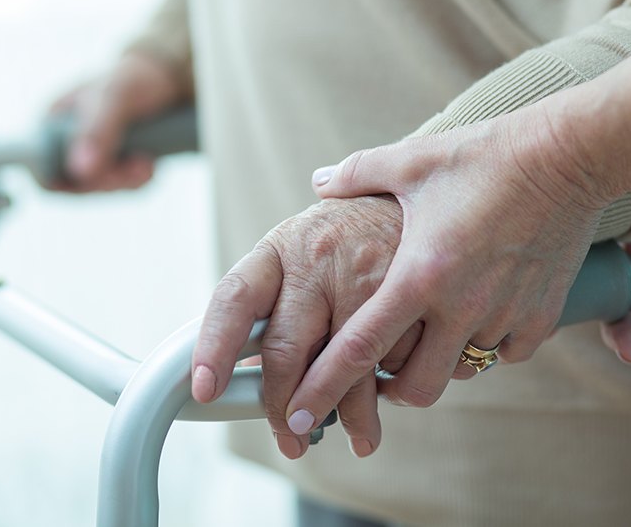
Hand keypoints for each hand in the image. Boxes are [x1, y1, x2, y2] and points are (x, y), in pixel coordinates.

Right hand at [46, 52, 186, 190]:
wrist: (166, 79)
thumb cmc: (131, 79)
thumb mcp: (113, 97)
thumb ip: (97, 130)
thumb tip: (81, 170)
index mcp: (52, 124)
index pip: (41, 169)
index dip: (66, 182)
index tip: (97, 176)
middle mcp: (68, 143)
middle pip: (76, 185)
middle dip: (108, 181)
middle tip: (137, 165)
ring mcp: (94, 155)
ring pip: (103, 188)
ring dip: (127, 181)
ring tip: (147, 161)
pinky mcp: (118, 163)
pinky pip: (124, 185)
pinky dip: (139, 180)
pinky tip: (151, 163)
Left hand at [192, 195, 403, 458]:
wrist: (424, 194)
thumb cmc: (353, 229)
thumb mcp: (304, 241)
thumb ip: (275, 291)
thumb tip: (246, 360)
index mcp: (282, 247)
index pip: (235, 298)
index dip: (215, 347)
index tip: (205, 389)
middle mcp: (320, 258)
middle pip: (288, 350)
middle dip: (286, 408)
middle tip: (291, 435)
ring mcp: (368, 273)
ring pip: (351, 366)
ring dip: (355, 413)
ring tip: (358, 435)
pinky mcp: (413, 289)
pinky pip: (400, 355)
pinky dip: (399, 381)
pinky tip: (398, 387)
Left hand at [276, 107, 609, 447]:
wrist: (566, 155)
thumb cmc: (483, 156)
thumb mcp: (412, 161)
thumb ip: (356, 174)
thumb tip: (317, 183)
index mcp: (419, 273)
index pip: (359, 348)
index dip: (322, 387)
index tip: (297, 417)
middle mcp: (461, 305)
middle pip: (415, 387)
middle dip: (391, 390)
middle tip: (383, 369)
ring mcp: (506, 315)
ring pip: (463, 371)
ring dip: (441, 361)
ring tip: (433, 331)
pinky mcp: (543, 317)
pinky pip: (506, 354)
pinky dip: (487, 346)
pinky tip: (479, 313)